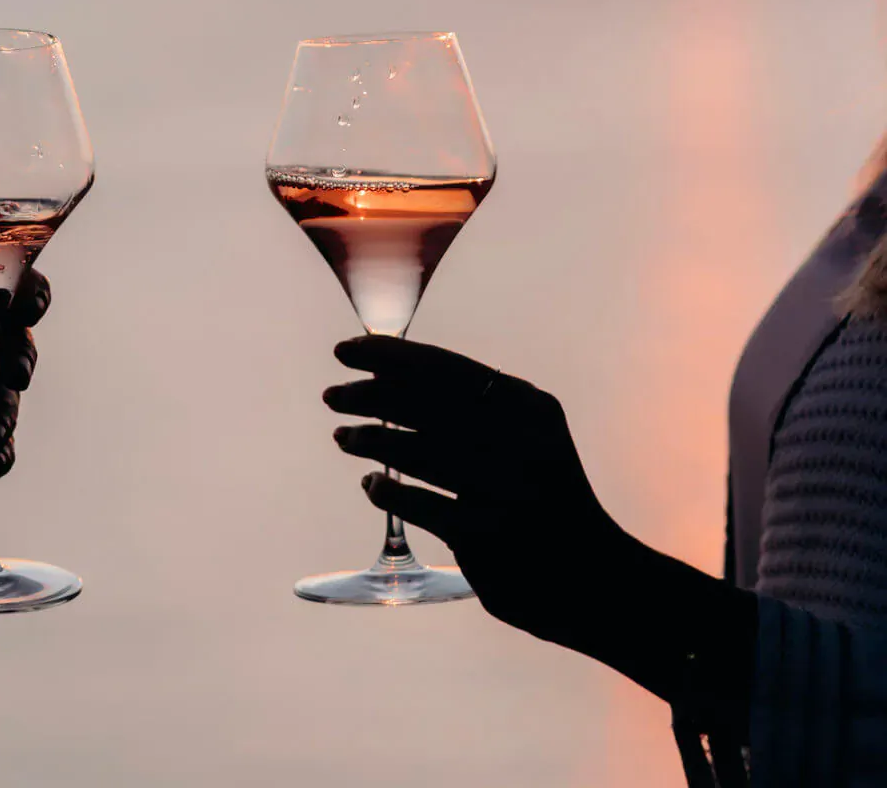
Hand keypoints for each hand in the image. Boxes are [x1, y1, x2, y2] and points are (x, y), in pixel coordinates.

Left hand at [323, 335, 634, 649]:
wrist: (600, 579)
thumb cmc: (546, 500)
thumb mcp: (529, 439)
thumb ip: (474, 409)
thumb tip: (385, 374)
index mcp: (530, 408)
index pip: (444, 368)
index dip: (387, 356)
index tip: (345, 351)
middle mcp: (520, 442)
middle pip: (422, 403)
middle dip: (367, 395)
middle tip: (332, 396)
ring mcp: (504, 490)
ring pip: (414, 449)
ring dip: (368, 440)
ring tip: (343, 437)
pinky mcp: (486, 536)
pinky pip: (417, 503)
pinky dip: (386, 490)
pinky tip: (372, 485)